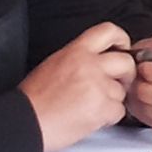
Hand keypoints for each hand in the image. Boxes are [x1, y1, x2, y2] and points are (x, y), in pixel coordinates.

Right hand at [21, 22, 135, 151]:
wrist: (25, 121)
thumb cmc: (34, 98)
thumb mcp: (54, 63)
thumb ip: (79, 58)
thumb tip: (99, 62)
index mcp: (75, 51)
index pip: (108, 31)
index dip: (122, 39)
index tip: (123, 49)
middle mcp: (89, 64)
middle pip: (126, 62)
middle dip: (126, 75)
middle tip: (116, 84)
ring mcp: (97, 85)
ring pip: (122, 91)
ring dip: (112, 101)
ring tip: (91, 107)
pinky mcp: (101, 107)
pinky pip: (119, 111)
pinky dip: (108, 118)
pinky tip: (91, 118)